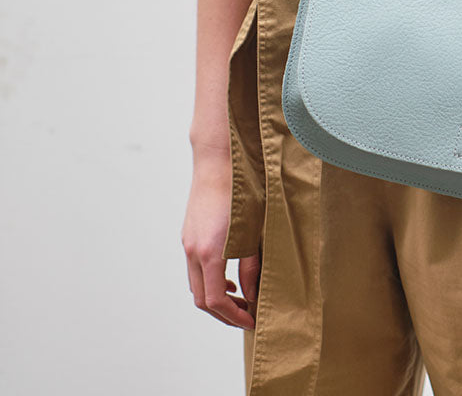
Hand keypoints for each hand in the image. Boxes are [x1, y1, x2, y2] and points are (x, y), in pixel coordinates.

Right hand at [181, 149, 260, 328]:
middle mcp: (193, 250)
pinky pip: (194, 268)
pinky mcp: (188, 234)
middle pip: (201, 298)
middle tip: (248, 316)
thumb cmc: (242, 191)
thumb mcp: (255, 231)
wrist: (218, 161)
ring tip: (241, 299)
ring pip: (196, 285)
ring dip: (215, 298)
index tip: (252, 320)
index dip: (234, 316)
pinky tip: (229, 277)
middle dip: (224, 313)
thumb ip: (252, 265)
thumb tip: (251, 294)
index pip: (216, 300)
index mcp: (210, 252)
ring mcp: (187, 242)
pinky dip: (209, 281)